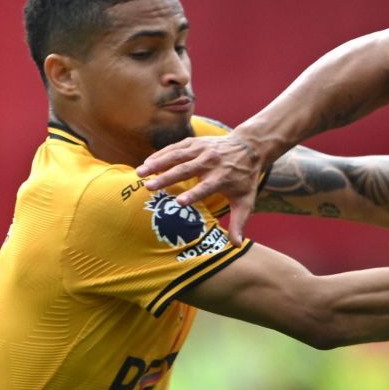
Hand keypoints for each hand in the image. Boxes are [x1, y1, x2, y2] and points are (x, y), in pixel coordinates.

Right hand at [135, 129, 270, 238]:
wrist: (249, 147)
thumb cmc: (244, 179)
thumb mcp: (246, 201)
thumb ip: (239, 223)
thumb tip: (237, 246)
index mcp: (222, 178)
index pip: (205, 187)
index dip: (192, 194)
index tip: (178, 203)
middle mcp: (210, 162)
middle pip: (185, 170)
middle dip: (166, 178)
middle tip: (148, 187)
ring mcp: (201, 150)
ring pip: (176, 156)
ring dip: (156, 164)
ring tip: (139, 173)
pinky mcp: (194, 142)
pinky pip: (175, 148)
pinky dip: (160, 154)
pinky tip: (147, 162)